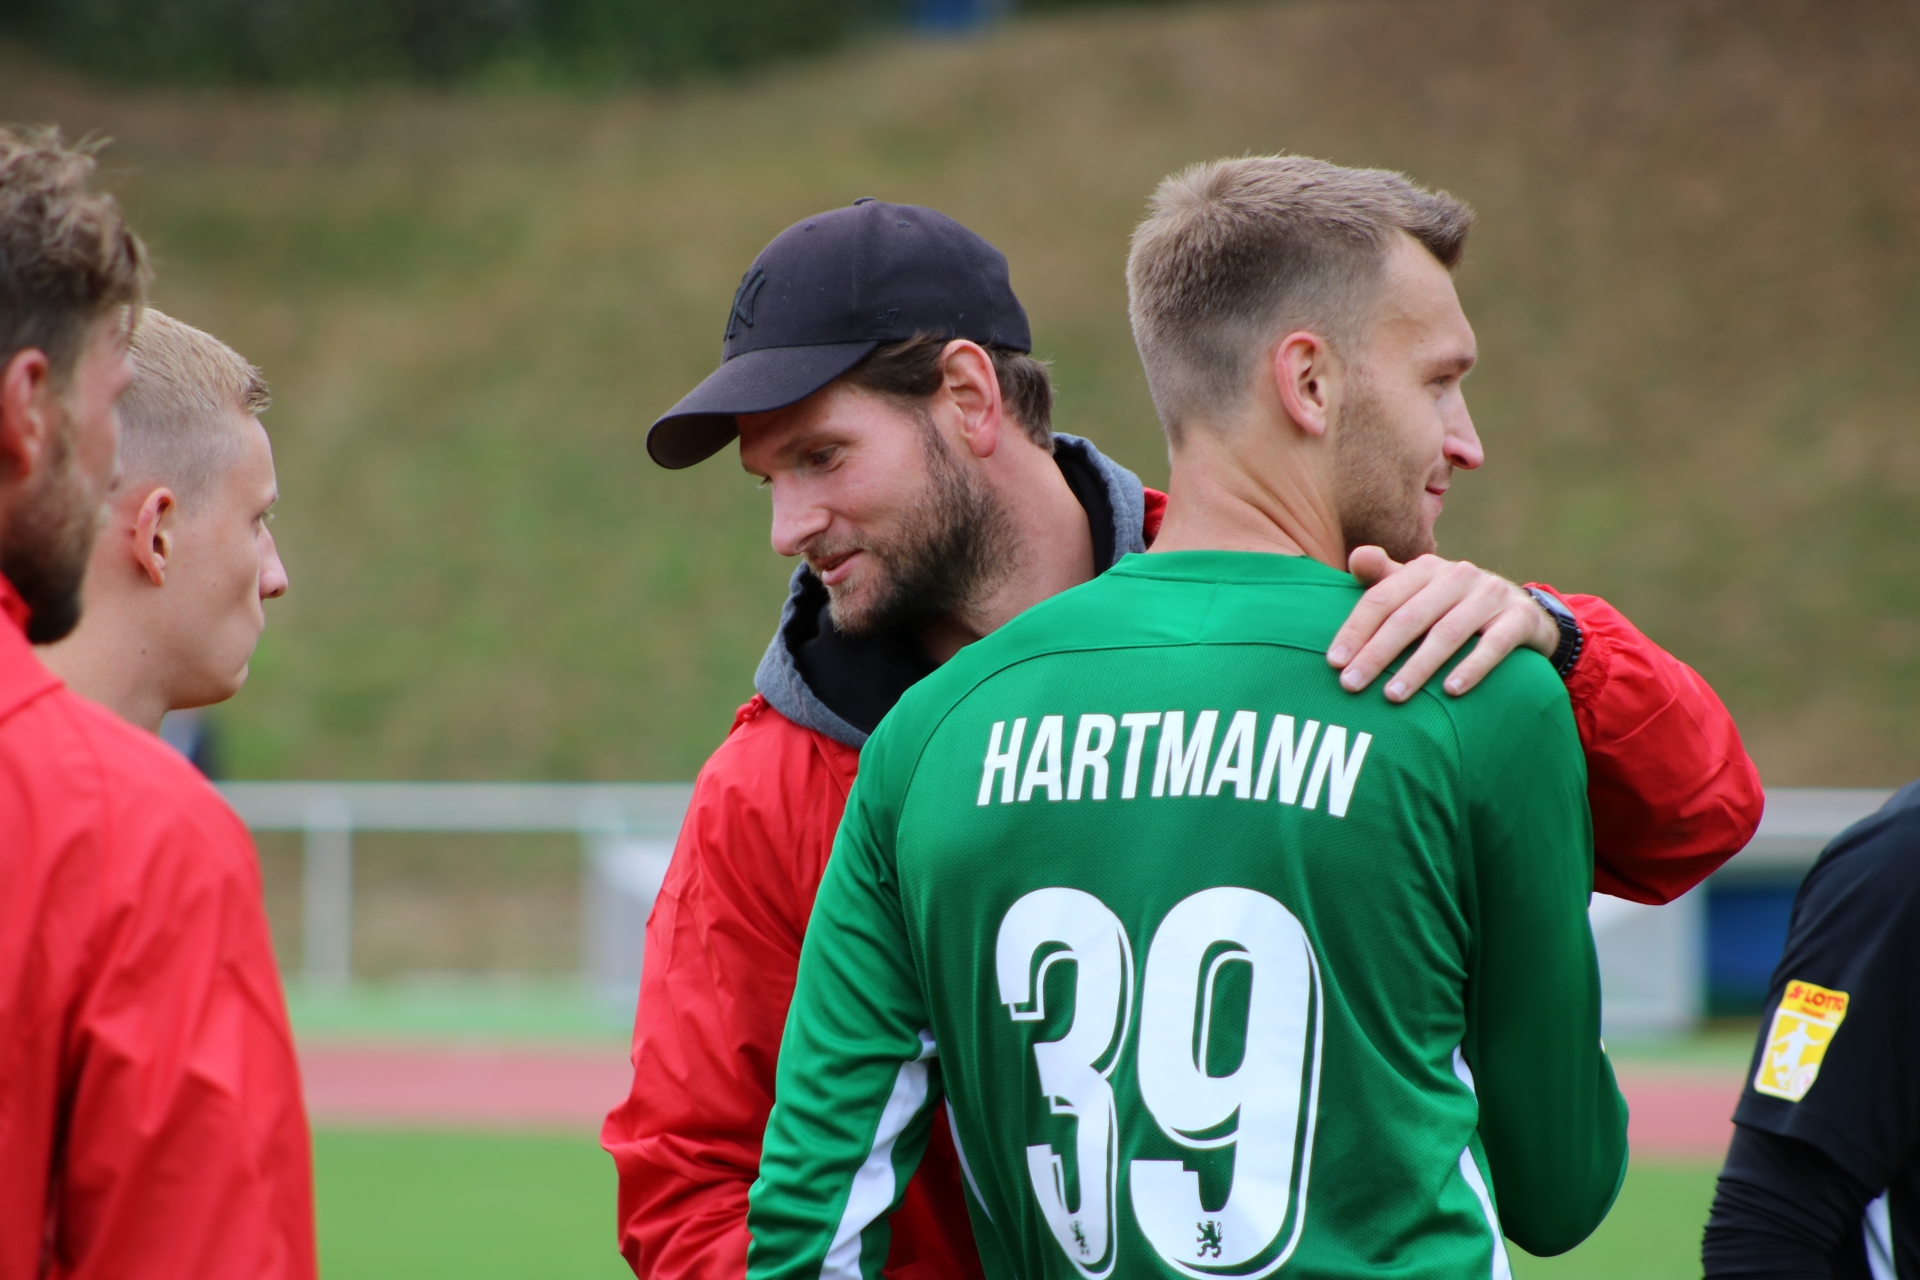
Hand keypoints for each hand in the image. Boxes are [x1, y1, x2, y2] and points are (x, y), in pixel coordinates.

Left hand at [1326, 547, 1559, 702]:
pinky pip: (1494, 645)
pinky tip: (1450, 691)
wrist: (1523, 614)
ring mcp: (1491, 595)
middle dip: (1377, 653)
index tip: (1334, 662)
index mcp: (1425, 568)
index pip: (1382, 598)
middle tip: (1352, 685)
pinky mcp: (1520, 618)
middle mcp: (1458, 575)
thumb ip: (1384, 579)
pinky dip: (1471, 668)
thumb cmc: (1452, 607)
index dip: (1355, 629)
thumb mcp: (1418, 591)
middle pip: (1409, 617)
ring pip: (1447, 633)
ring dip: (1418, 667)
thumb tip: (1356, 556)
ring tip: (1393, 695)